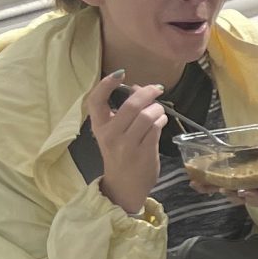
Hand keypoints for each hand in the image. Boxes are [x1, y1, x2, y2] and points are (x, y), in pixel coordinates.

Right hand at [84, 70, 163, 215]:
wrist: (123, 186)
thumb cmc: (119, 154)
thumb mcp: (113, 133)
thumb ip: (123, 112)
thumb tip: (140, 88)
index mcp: (99, 127)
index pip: (95, 101)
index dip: (105, 84)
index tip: (120, 72)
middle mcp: (110, 134)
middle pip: (131, 105)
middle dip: (147, 93)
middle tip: (156, 89)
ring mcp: (127, 144)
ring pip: (148, 115)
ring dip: (158, 109)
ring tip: (158, 111)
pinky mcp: (144, 152)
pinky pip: (157, 128)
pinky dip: (161, 121)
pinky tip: (160, 122)